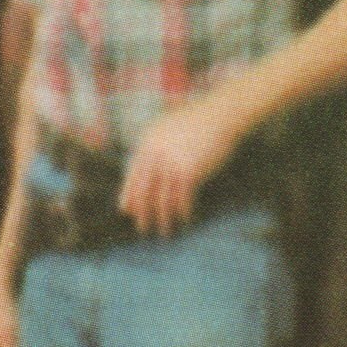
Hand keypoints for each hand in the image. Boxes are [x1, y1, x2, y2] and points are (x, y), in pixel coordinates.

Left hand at [118, 92, 247, 237]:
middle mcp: (155, 153)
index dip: (129, 194)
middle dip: (142, 212)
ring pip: (163, 198)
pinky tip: (184, 219)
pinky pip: (182, 197)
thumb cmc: (198, 121)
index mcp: (147, 142)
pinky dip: (183, 210)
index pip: (132, 174)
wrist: (220, 114)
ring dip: (163, 218)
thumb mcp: (168, 127)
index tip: (126, 210)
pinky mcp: (189, 172)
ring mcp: (171, 163)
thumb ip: (156, 145)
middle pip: (144, 190)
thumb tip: (150, 165)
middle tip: (141, 228)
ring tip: (164, 231)